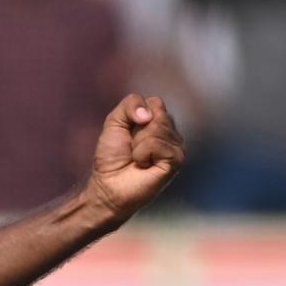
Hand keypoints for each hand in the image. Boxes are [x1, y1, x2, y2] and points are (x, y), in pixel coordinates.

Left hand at [83, 94, 184, 223]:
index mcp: (159, 122)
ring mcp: (177, 147)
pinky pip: (158, 144)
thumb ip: (130, 105)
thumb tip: (148, 114)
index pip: (155, 102)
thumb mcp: (114, 122)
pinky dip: (142, 153)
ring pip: (157, 127)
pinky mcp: (177, 160)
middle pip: (158, 113)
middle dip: (136, 130)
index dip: (135, 113)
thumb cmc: (111, 155)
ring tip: (137, 158)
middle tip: (132, 147)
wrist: (108, 183)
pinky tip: (144, 165)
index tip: (127, 131)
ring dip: (138, 144)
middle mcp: (171, 133)